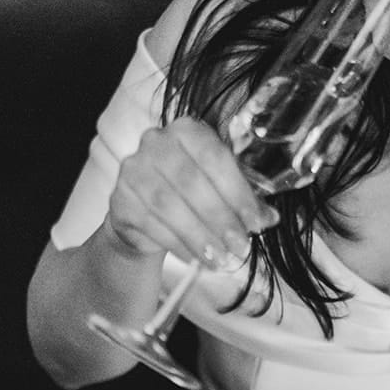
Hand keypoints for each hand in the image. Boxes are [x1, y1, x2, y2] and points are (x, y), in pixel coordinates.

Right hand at [106, 116, 276, 268]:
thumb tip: (269, 217)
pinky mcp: (120, 199)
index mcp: (187, 130)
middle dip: (219, 218)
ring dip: (198, 236)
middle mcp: (155, 142)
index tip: (256, 223)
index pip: (215, 158)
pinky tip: (195, 258)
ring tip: (219, 258)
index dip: (238, 193)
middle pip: (191, 182)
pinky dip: (177, 244)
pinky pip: (151, 224)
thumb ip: (244, 199)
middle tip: (239, 246)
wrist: (144, 212)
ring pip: (169, 206)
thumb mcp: (220, 189)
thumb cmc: (188, 194)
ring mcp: (133, 170)